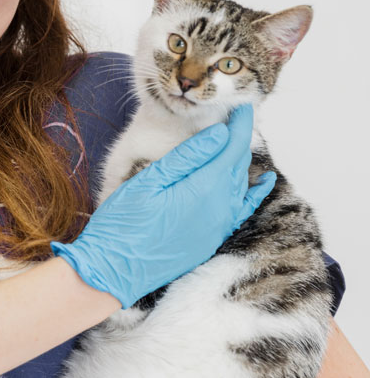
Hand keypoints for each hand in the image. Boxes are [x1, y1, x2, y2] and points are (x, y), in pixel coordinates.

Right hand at [52, 104, 275, 307]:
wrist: (114, 271)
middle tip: (235, 116)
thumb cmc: (123, 223)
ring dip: (240, 160)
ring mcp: (218, 227)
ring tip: (236, 139)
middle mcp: (220, 209)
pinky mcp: (212, 239)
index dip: (240, 125)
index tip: (242, 105)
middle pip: (239, 164)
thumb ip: (187, 157)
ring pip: (240, 185)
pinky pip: (241, 210)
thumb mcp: (149, 181)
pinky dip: (254, 194)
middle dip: (240, 138)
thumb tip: (219, 134)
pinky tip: (263, 183)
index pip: (232, 148)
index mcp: (204, 189)